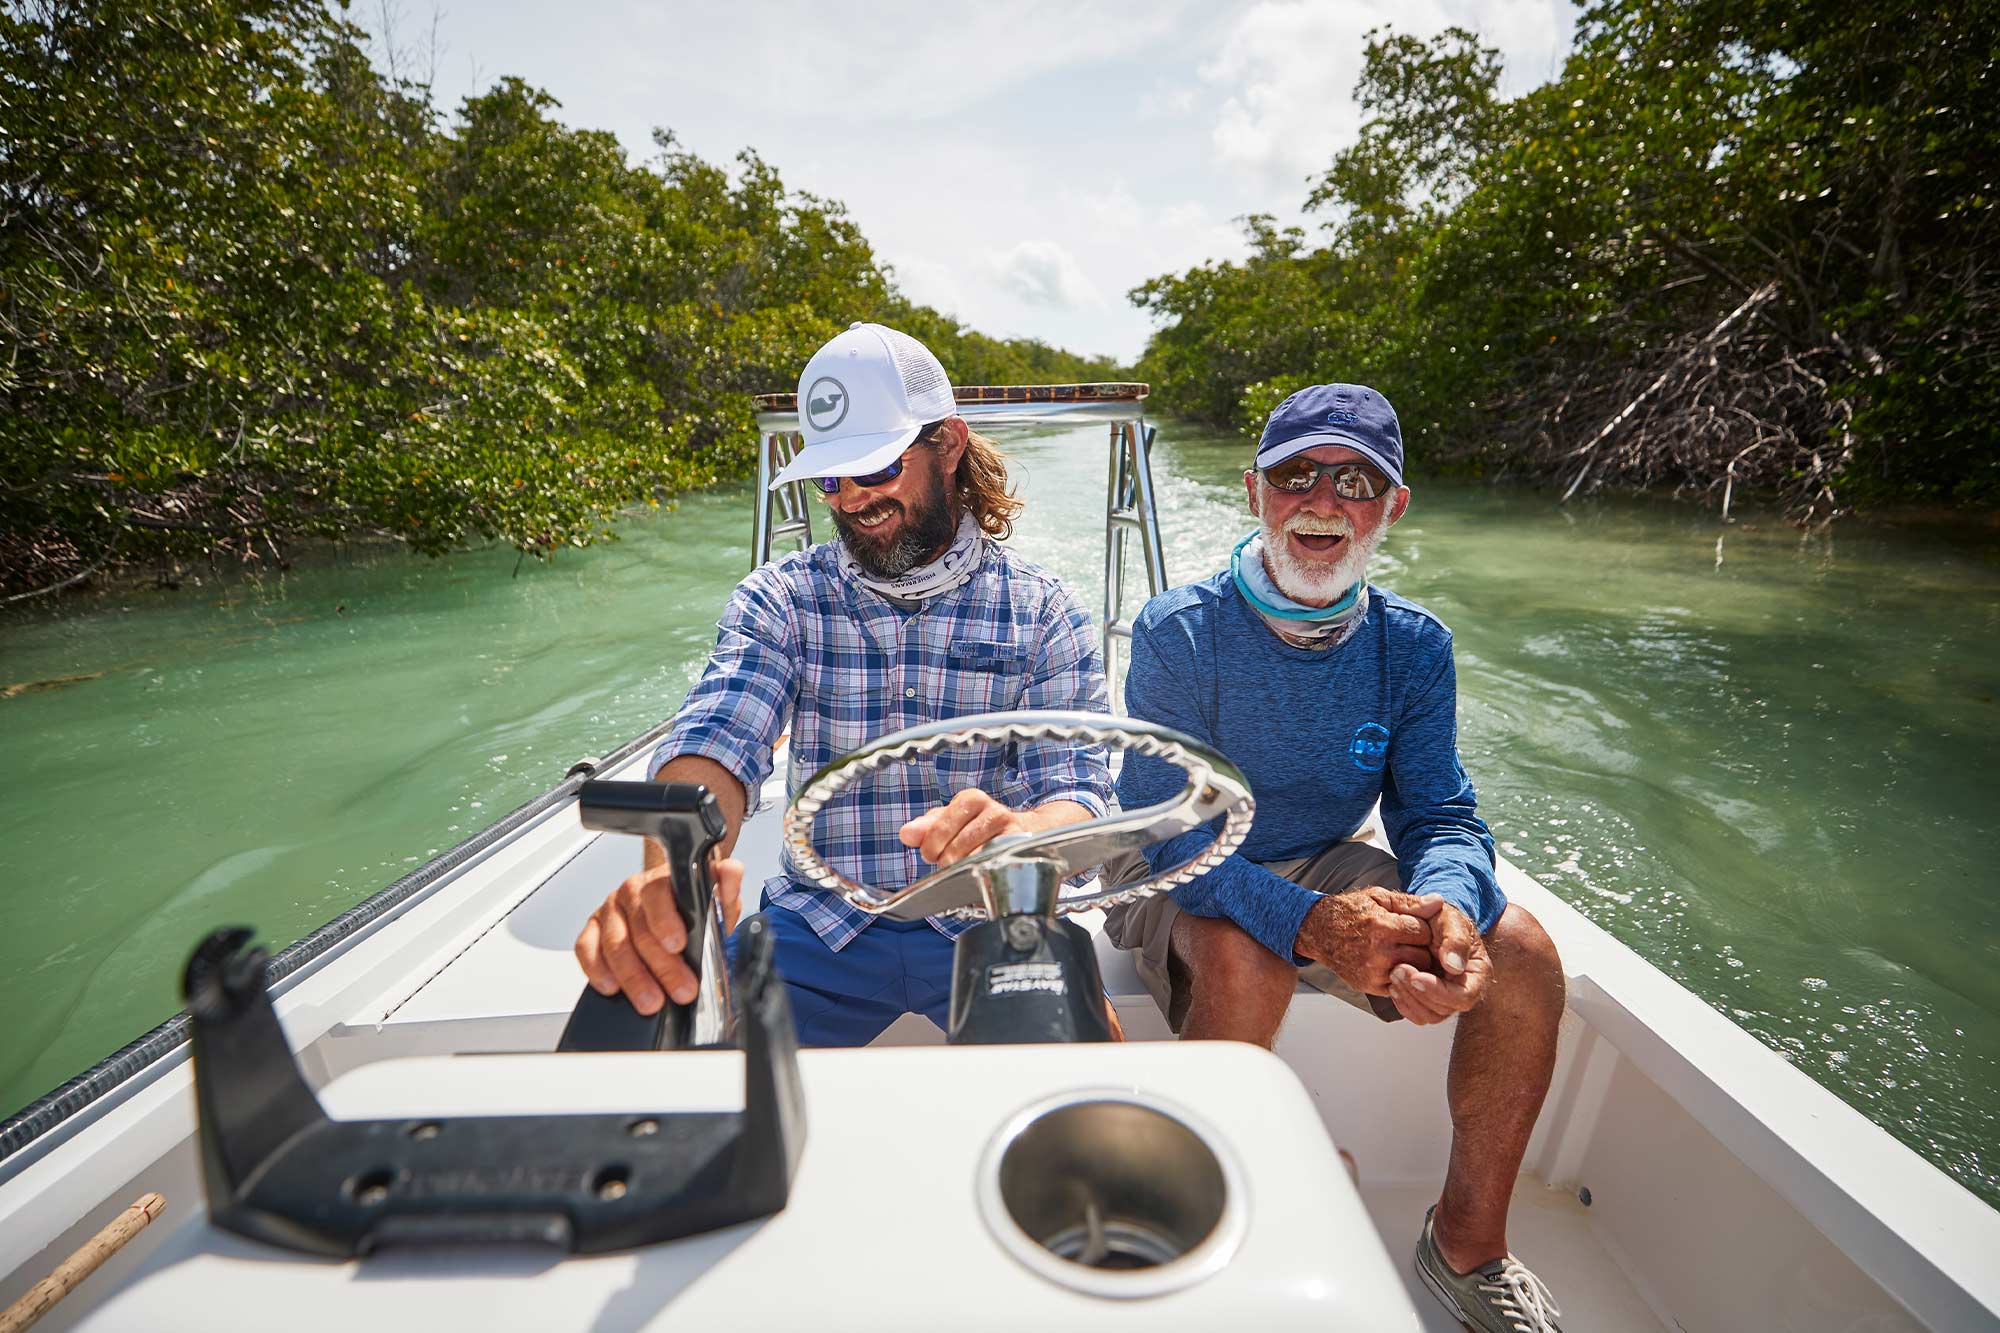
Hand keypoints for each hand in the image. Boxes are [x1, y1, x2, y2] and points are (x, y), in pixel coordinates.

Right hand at [574, 848, 743, 1014]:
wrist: (669, 904)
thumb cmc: (691, 906)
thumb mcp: (717, 898)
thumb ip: (726, 884)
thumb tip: (732, 871)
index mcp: (660, 880)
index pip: (657, 895)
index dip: (666, 921)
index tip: (678, 945)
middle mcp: (631, 892)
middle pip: (639, 929)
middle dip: (661, 965)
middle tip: (680, 990)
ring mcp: (609, 911)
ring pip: (613, 944)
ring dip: (633, 977)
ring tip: (651, 1001)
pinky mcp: (592, 929)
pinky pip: (585, 949)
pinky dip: (596, 970)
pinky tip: (612, 987)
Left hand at [899, 787, 1029, 865]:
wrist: (1025, 830)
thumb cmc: (981, 827)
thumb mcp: (952, 822)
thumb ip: (927, 827)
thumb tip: (906, 834)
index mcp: (971, 799)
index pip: (940, 826)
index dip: (931, 846)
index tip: (930, 854)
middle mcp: (992, 809)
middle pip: (957, 847)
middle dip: (947, 860)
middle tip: (947, 864)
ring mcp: (1009, 829)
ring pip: (974, 858)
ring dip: (964, 869)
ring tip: (963, 869)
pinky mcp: (1020, 847)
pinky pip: (994, 863)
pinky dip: (982, 872)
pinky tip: (980, 872)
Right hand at [1294, 887, 1441, 994]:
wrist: (1319, 931)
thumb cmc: (1350, 911)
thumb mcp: (1378, 898)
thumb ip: (1410, 902)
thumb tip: (1438, 903)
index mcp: (1381, 927)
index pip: (1424, 932)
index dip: (1425, 927)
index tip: (1418, 924)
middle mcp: (1377, 953)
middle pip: (1424, 956)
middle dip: (1423, 948)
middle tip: (1415, 940)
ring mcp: (1373, 972)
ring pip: (1415, 973)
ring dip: (1416, 963)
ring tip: (1406, 950)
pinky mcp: (1370, 986)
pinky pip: (1401, 985)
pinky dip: (1403, 975)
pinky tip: (1395, 961)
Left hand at [1386, 899, 1492, 1024]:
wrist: (1430, 922)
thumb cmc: (1443, 920)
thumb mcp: (1451, 920)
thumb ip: (1454, 940)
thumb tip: (1454, 967)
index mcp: (1476, 973)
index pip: (1464, 997)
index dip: (1438, 991)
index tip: (1416, 976)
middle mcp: (1463, 991)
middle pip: (1443, 1009)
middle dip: (1418, 992)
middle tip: (1397, 970)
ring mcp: (1446, 998)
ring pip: (1428, 1016)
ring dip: (1408, 998)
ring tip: (1394, 974)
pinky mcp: (1429, 1000)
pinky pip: (1417, 1014)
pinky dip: (1403, 1003)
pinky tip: (1393, 985)